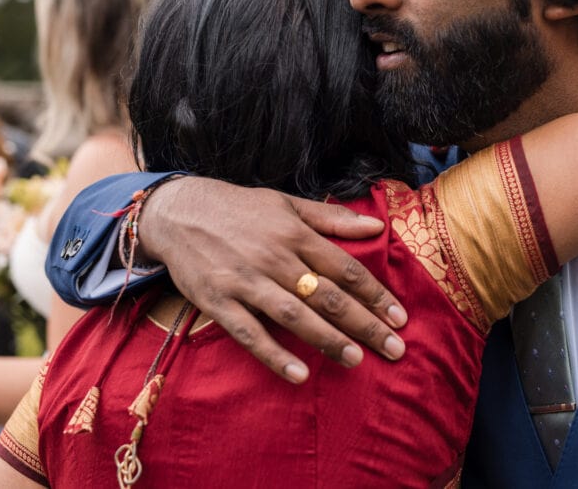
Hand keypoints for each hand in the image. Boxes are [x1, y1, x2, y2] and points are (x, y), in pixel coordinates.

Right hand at [138, 177, 407, 383]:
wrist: (177, 212)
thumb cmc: (239, 208)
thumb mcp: (286, 203)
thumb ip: (331, 218)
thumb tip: (376, 225)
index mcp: (295, 234)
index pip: (344, 268)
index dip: (375, 294)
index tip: (400, 316)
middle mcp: (274, 259)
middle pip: (328, 296)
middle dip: (364, 324)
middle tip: (394, 348)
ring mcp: (246, 282)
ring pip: (295, 316)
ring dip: (328, 340)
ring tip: (357, 360)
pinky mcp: (219, 303)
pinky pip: (250, 334)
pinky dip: (274, 355)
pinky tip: (299, 373)